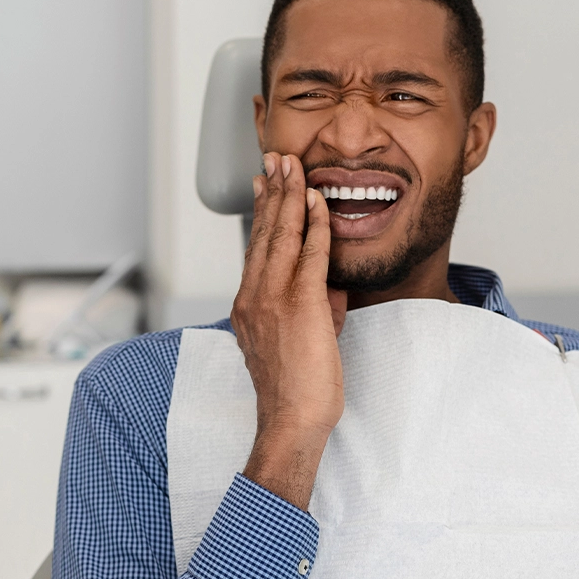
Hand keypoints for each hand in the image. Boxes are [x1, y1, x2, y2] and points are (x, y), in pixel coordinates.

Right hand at [231, 152, 347, 510]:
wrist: (291, 419)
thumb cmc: (295, 391)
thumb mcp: (298, 341)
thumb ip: (312, 308)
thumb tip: (330, 289)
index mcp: (248, 304)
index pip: (255, 247)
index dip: (260, 212)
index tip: (264, 185)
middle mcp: (253, 295)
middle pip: (263, 232)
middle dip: (270, 191)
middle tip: (274, 159)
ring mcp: (272, 297)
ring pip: (280, 234)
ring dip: (288, 195)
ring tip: (290, 165)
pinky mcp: (299, 303)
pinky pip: (307, 253)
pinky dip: (312, 223)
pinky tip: (316, 200)